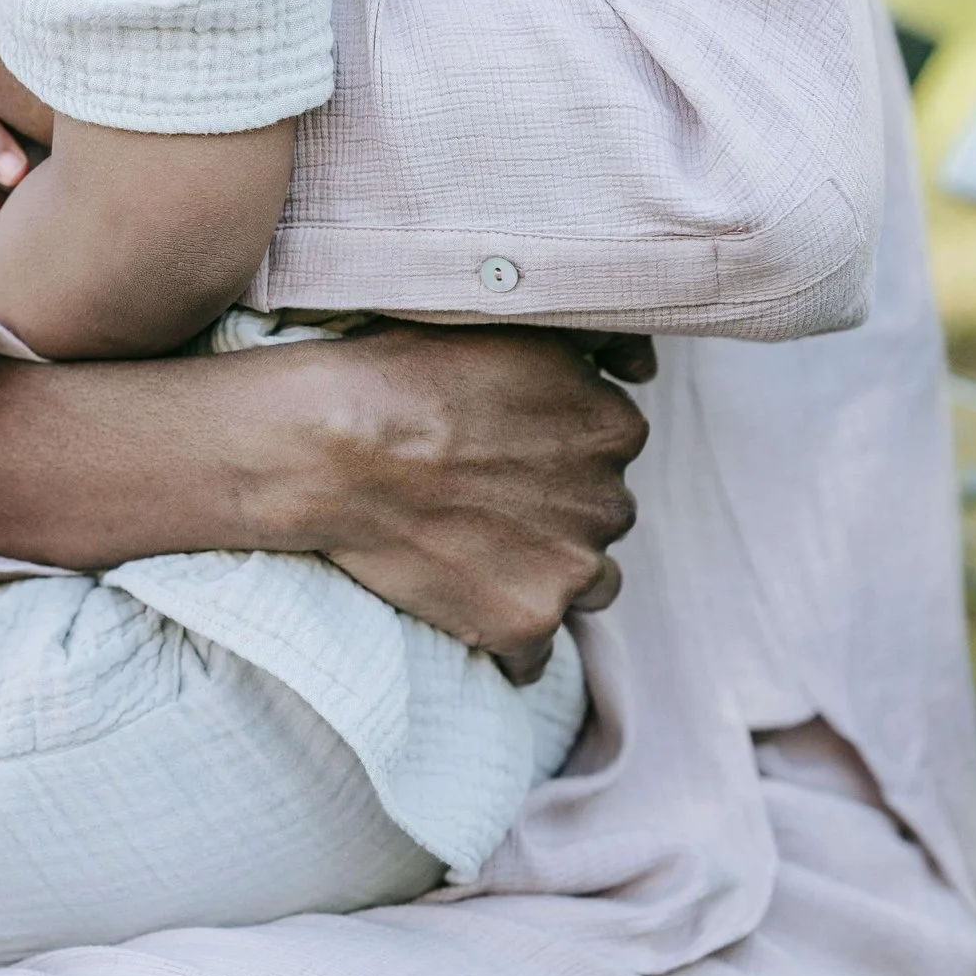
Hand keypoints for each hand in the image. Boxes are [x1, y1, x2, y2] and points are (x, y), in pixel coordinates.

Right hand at [282, 324, 651, 683]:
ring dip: (548, 575)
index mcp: (613, 427)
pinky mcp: (525, 625)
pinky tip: (464, 607)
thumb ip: (596, 341)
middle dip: (556, 512)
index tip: (503, 448)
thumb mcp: (513, 321)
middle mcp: (609, 501)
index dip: (555, 450)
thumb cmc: (406, 374)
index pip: (610, 449)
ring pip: (588, 587)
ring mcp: (571, 570)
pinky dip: (506, 638)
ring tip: (479, 554)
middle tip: (482, 498)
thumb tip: (644, 367)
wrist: (331, 448)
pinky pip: (535, 655)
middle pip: (600, 518)